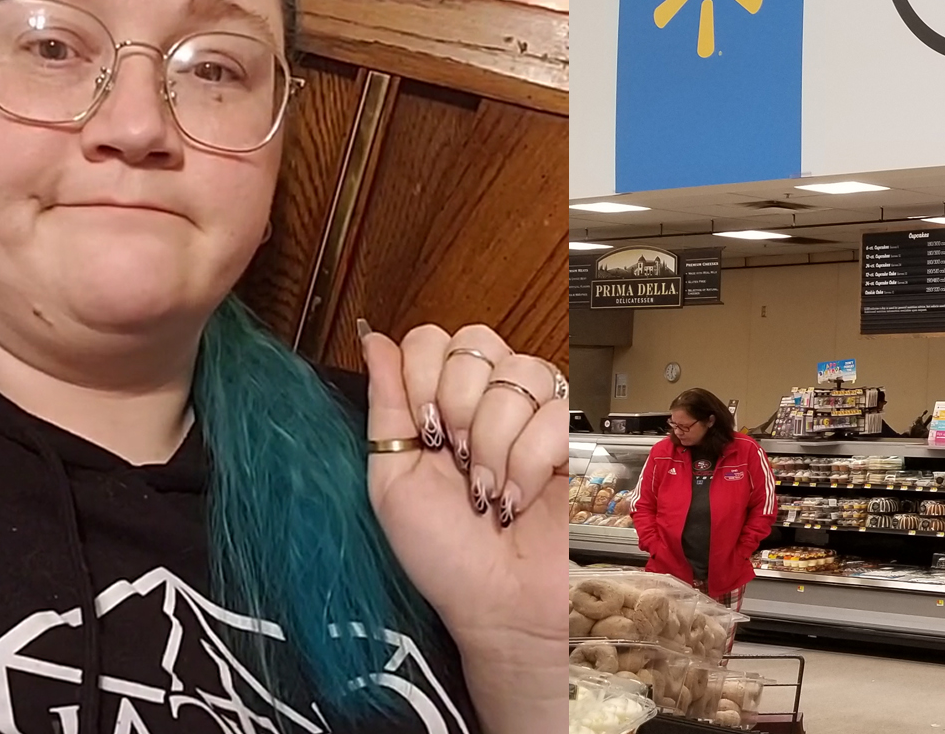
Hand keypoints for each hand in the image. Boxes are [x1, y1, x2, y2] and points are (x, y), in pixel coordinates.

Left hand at [357, 321, 567, 726]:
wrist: (497, 604)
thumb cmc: (442, 553)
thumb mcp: (391, 479)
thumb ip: (384, 404)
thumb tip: (373, 340)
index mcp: (437, 403)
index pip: (430, 340)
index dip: (423, 379)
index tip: (423, 433)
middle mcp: (485, 400)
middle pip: (475, 343)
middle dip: (458, 405)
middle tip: (455, 459)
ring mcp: (531, 416)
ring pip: (518, 375)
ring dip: (494, 441)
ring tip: (487, 487)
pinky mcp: (571, 438)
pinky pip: (553, 416)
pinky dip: (529, 464)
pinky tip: (518, 497)